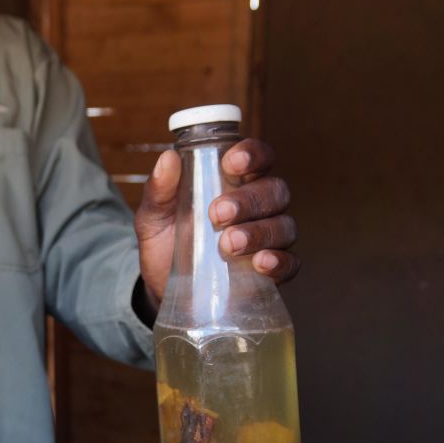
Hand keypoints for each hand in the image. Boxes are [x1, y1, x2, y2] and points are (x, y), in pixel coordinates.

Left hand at [135, 138, 298, 305]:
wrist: (161, 288)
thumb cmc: (164, 242)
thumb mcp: (153, 216)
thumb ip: (159, 190)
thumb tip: (167, 159)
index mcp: (233, 182)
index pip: (258, 157)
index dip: (253, 154)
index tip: (231, 163)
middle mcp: (257, 207)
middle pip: (274, 191)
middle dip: (249, 200)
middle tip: (217, 214)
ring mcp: (267, 239)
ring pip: (283, 225)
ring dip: (259, 232)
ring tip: (228, 245)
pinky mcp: (271, 272)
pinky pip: (290, 263)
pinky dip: (279, 261)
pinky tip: (260, 263)